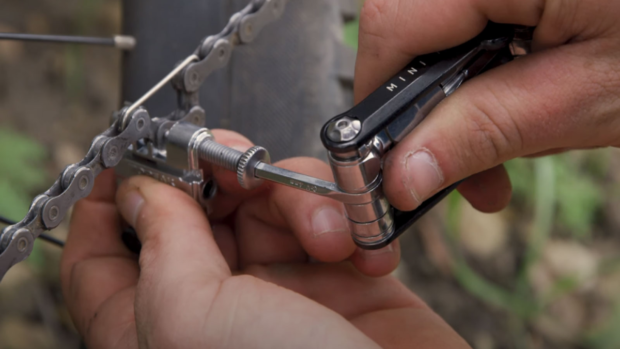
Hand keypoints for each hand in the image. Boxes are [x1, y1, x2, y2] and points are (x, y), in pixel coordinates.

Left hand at [60, 130, 469, 348]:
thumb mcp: (197, 318)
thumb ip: (161, 244)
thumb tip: (140, 190)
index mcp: (156, 327)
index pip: (101, 260)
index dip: (106, 202)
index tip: (127, 154)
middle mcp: (213, 308)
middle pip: (192, 213)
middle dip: (217, 176)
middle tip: (239, 163)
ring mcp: (279, 291)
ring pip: (266, 204)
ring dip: (300, 201)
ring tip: (328, 234)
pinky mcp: (339, 280)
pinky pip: (329, 216)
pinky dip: (348, 217)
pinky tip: (365, 251)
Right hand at [355, 0, 619, 211]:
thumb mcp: (587, 98)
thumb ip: (486, 129)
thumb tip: (403, 173)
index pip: (391, 24)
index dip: (377, 95)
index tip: (386, 158)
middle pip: (413, 32)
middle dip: (427, 110)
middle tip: (455, 171)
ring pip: (443, 39)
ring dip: (462, 104)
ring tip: (502, 156)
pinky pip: (478, 32)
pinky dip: (489, 80)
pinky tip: (521, 110)